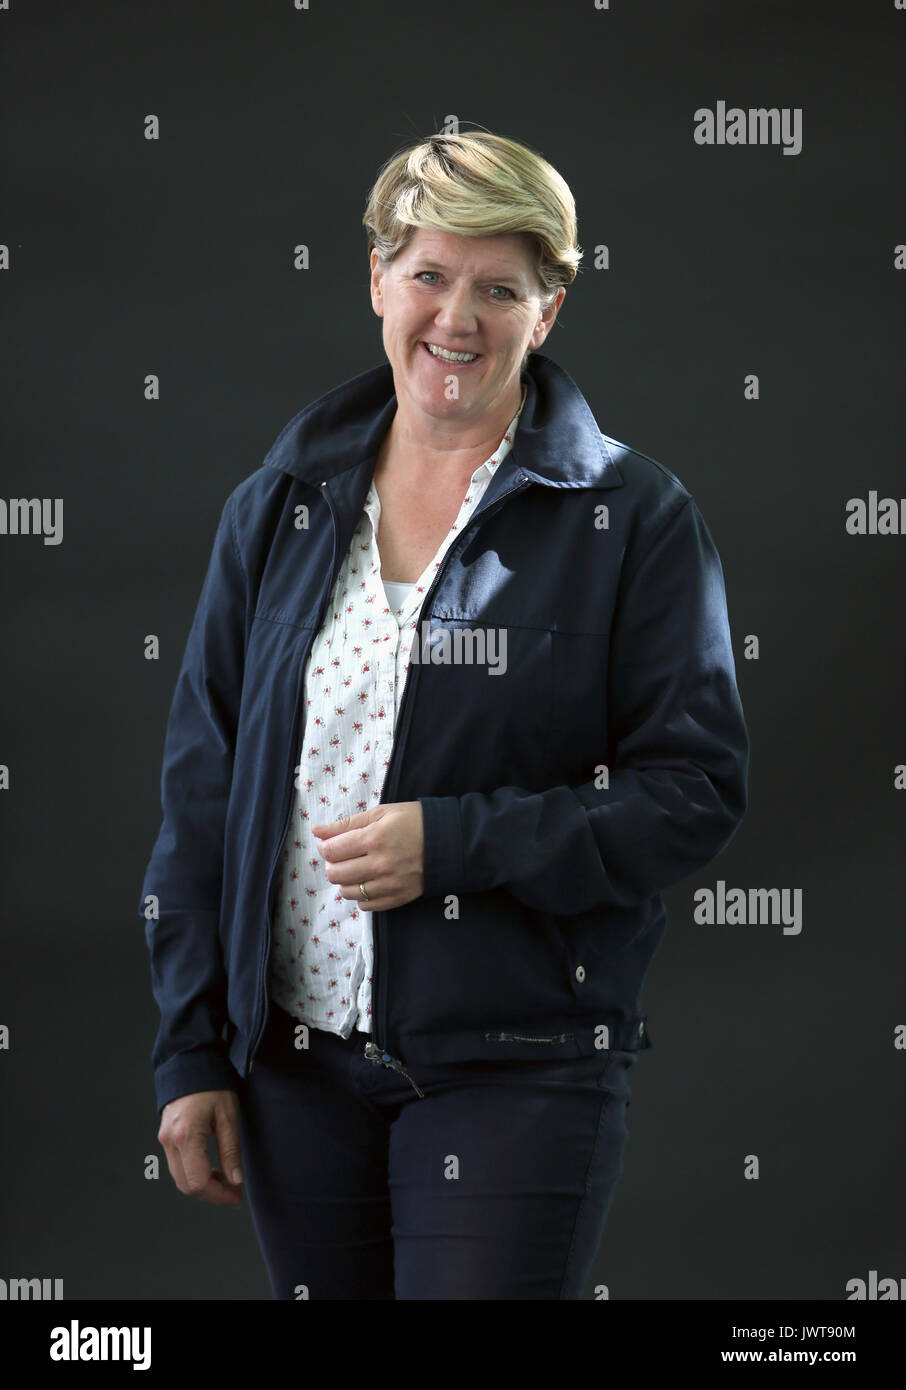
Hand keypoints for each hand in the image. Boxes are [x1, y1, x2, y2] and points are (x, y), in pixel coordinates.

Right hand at [158, 1090, 243, 1207]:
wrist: (190, 1065)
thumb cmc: (212, 1087)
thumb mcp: (228, 1116)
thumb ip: (231, 1150)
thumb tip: (236, 1181)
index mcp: (187, 1136)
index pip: (198, 1182)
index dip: (218, 1195)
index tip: (236, 1197)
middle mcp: (170, 1141)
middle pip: (187, 1185)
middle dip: (211, 1194)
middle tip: (234, 1194)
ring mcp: (164, 1140)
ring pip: (181, 1179)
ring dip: (203, 1186)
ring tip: (226, 1180)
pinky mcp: (165, 1138)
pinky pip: (178, 1166)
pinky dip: (194, 1174)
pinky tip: (211, 1169)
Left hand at [312, 801, 424, 911]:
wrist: (448, 841)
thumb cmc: (413, 821)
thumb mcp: (381, 813)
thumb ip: (347, 824)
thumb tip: (317, 831)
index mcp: (374, 839)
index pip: (331, 851)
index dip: (325, 847)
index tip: (330, 843)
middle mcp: (380, 864)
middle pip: (335, 874)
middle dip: (332, 864)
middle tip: (342, 856)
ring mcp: (389, 884)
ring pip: (347, 892)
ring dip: (345, 881)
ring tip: (355, 869)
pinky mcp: (398, 898)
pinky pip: (366, 905)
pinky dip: (361, 895)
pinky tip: (368, 881)